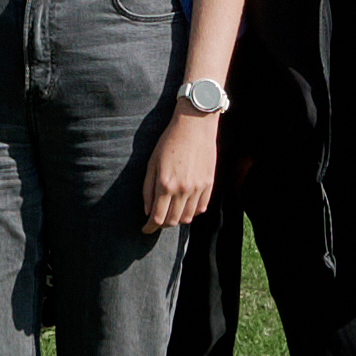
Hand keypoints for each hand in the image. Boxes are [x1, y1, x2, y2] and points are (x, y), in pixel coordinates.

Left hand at [143, 105, 218, 231]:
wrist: (195, 126)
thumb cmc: (169, 141)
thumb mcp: (152, 163)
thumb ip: (148, 189)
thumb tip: (147, 211)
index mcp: (165, 184)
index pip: (157, 218)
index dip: (150, 227)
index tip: (145, 229)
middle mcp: (183, 190)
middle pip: (172, 221)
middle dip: (162, 225)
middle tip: (156, 221)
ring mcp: (198, 188)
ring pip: (188, 217)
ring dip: (177, 219)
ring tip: (171, 213)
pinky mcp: (209, 184)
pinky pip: (201, 208)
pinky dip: (192, 212)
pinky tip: (186, 206)